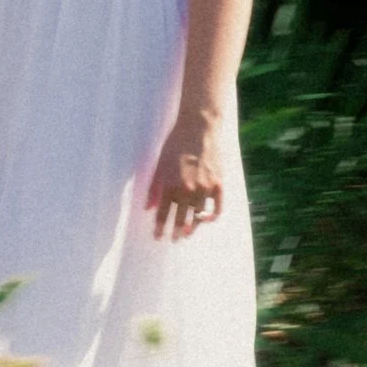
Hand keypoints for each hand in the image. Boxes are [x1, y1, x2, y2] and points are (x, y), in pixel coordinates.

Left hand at [145, 113, 227, 240]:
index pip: (163, 214)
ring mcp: (205, 188)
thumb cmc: (175, 144)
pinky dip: (212, 217)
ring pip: (198, 217)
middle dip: (176, 232)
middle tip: (174, 239)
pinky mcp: (219, 184)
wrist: (198, 127)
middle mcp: (187, 189)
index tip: (158, 237)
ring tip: (188, 233)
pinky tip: (207, 220)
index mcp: (170, 185)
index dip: (160, 228)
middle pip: (181, 220)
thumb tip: (148, 208)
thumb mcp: (159, 164)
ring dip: (193, 227)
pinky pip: (217, 208)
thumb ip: (153, 188)